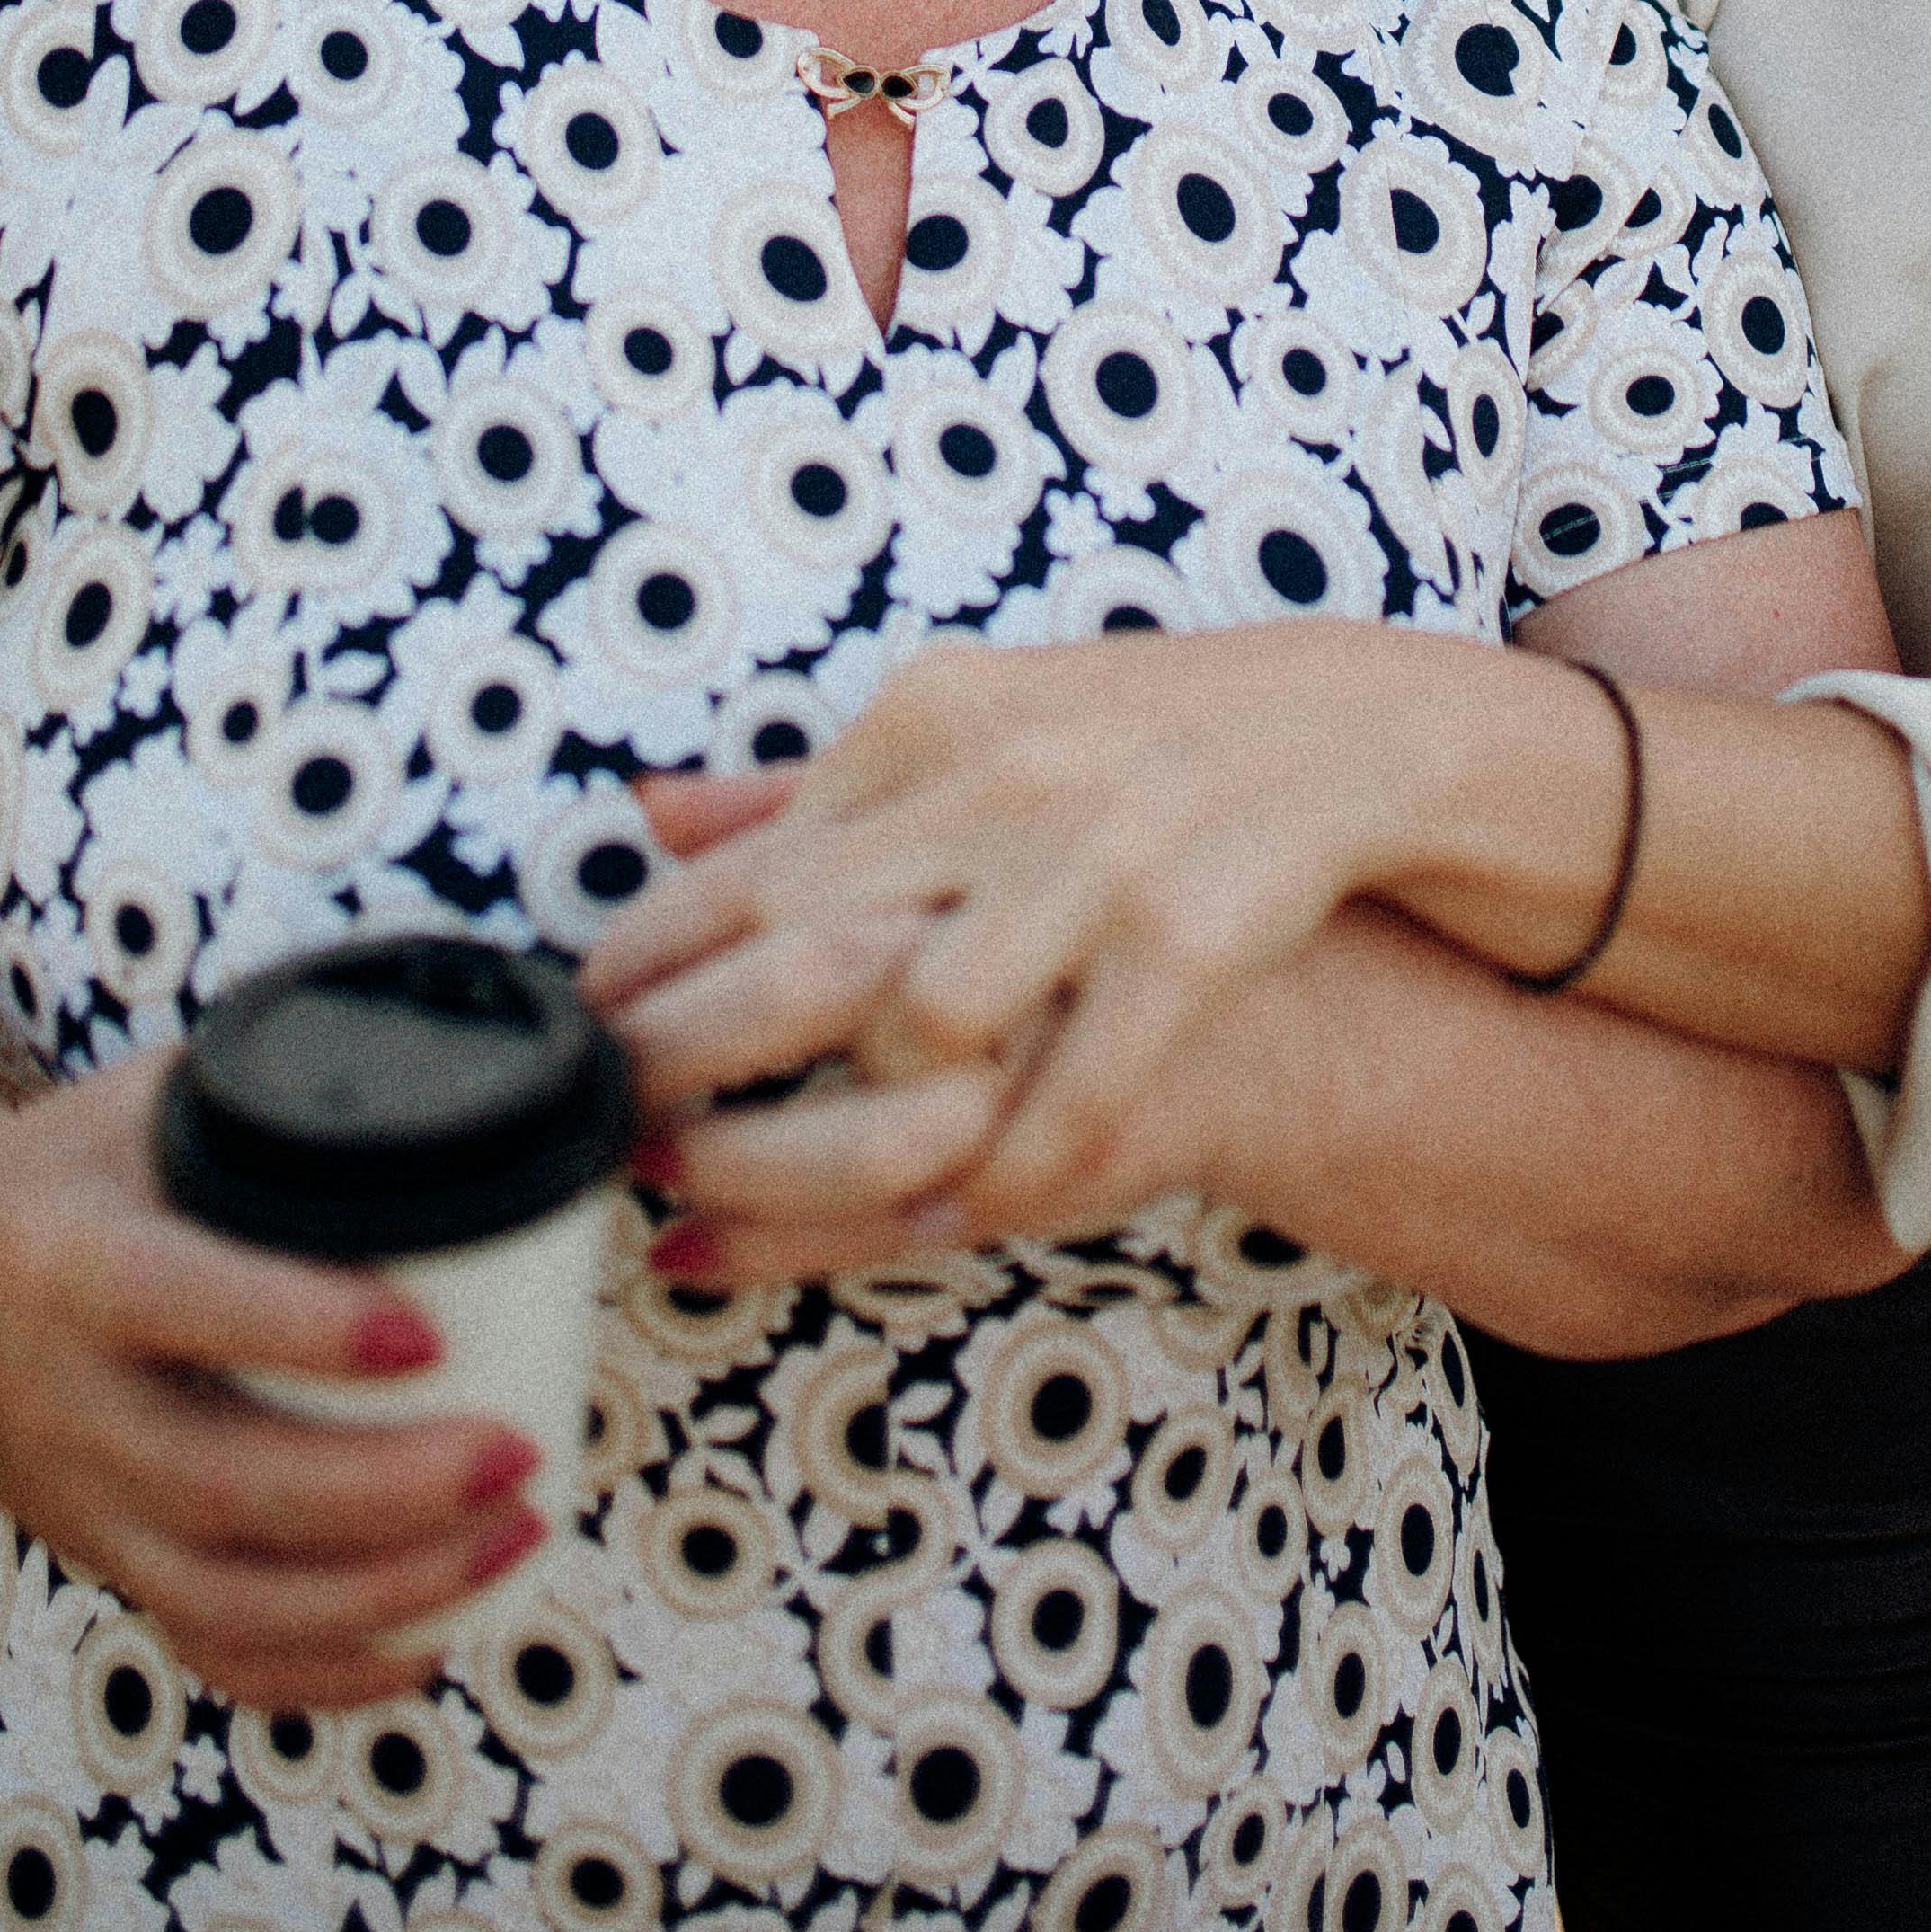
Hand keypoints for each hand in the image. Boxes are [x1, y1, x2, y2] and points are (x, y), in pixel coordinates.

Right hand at [0, 1044, 550, 1706]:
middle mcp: (70, 1404)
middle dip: (381, 1491)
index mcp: (70, 1264)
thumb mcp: (144, 1101)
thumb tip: (469, 1036)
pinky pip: (215, 1653)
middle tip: (517, 1453)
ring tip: (516, 1535)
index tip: (423, 1329)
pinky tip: (436, 1643)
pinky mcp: (113, 1568)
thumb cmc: (77, 1176)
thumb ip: (276, 1079)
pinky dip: (325, 1673)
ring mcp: (87, 1507)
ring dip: (383, 1590)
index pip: (178, 1304)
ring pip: (227, 1593)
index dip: (297, 1325)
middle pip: (220, 1483)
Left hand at [615, 773, 1291, 1287]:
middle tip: (630, 1140)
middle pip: (803, 943)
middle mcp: (1002, 783)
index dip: (652, 963)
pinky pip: (1069, 1096)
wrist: (1344, 730)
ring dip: (863, 1125)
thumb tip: (644, 816)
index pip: (753, 857)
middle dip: (699, 1058)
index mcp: (935, 720)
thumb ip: (812, 784)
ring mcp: (1096, 864)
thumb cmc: (1131, 738)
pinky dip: (1004, 1173)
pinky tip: (959, 1211)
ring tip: (802, 1183)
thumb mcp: (967, 724)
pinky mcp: (1184, 945)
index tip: (586, 1038)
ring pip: (925, 1028)